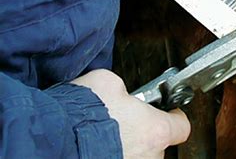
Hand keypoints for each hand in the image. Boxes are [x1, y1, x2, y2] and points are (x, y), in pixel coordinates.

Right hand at [71, 70, 189, 157]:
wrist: (54, 139)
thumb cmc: (83, 112)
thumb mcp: (108, 83)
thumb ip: (124, 91)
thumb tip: (121, 94)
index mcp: (155, 130)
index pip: (181, 127)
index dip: (175, 117)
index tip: (171, 112)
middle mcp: (148, 156)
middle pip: (157, 144)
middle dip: (144, 132)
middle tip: (126, 122)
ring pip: (137, 156)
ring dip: (127, 146)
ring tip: (107, 136)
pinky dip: (112, 154)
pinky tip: (96, 147)